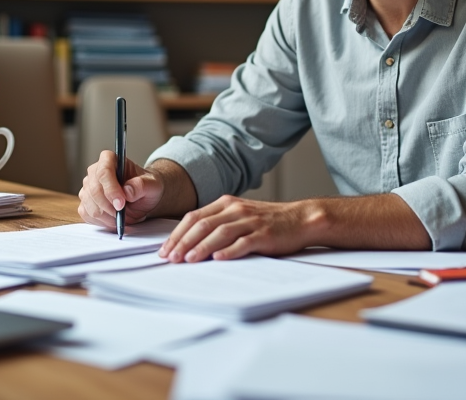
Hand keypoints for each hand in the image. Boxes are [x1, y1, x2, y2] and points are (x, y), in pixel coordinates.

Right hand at [77, 150, 163, 228]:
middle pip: (94, 191)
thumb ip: (141, 186)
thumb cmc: (146, 186)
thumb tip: (127, 192)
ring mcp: (88, 187)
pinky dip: (102, 221)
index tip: (121, 204)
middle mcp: (95, 171)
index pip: (104, 172)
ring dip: (107, 216)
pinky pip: (87, 215)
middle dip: (110, 207)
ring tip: (123, 216)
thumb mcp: (152, 185)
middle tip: (124, 215)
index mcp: (110, 159)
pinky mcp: (85, 203)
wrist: (142, 197)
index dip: (111, 189)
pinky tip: (114, 219)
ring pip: (90, 206)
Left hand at [159, 195, 319, 262]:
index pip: (194, 217)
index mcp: (227, 203)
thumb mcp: (240, 216)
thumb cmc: (268, 222)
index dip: (177, 233)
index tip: (164, 249)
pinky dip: (229, 251)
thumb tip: (190, 244)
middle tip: (170, 258)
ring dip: (201, 247)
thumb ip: (218, 224)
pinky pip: (243, 242)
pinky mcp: (264, 234)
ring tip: (187, 260)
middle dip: (183, 242)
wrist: (301, 219)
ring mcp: (250, 221)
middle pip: (203, 224)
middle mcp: (236, 209)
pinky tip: (218, 259)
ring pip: (219, 233)